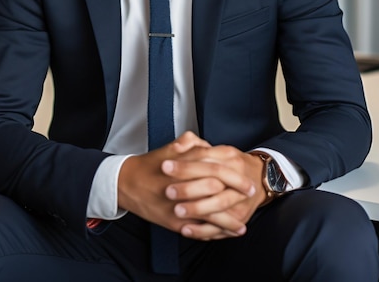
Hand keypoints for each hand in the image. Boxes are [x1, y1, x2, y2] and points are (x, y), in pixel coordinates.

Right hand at [118, 132, 264, 239]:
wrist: (128, 183)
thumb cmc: (152, 165)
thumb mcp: (171, 148)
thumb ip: (191, 143)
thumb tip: (208, 145)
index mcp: (183, 163)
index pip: (215, 166)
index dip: (234, 174)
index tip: (247, 178)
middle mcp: (182, 183)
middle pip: (216, 187)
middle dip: (236, 192)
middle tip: (250, 193)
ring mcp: (178, 203)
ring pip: (209, 212)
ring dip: (229, 219)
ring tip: (242, 223)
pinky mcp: (173, 220)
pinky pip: (198, 228)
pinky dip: (213, 232)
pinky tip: (223, 234)